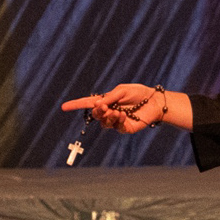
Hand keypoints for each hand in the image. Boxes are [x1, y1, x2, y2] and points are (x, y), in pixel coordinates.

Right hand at [60, 84, 190, 131]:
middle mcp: (109, 112)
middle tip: (103, 107)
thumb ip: (110, 97)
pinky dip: (118, 120)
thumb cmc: (139, 93)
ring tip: (116, 111)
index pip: (88, 104)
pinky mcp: (125, 128)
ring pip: (104, 123)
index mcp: (106, 101)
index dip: (76, 105)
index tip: (64, 107)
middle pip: (96, 115)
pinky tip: (123, 114)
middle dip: (97, 112)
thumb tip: (97, 104)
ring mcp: (116, 121)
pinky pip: (116, 127)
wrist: (155, 102)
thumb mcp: (122, 90)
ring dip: (108, 116)